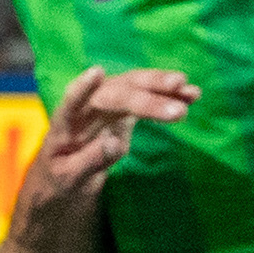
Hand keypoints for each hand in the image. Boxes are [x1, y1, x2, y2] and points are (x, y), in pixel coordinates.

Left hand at [17, 62, 197, 212]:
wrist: (68, 176)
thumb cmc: (61, 177)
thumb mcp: (69, 180)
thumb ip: (89, 161)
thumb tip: (114, 141)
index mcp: (64, 125)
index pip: (70, 104)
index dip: (82, 88)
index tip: (96, 73)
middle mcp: (86, 108)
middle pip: (114, 95)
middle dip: (144, 98)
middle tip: (175, 106)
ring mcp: (106, 105)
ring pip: (133, 88)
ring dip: (161, 87)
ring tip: (190, 91)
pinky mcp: (123, 109)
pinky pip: (146, 98)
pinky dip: (167, 96)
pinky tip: (192, 94)